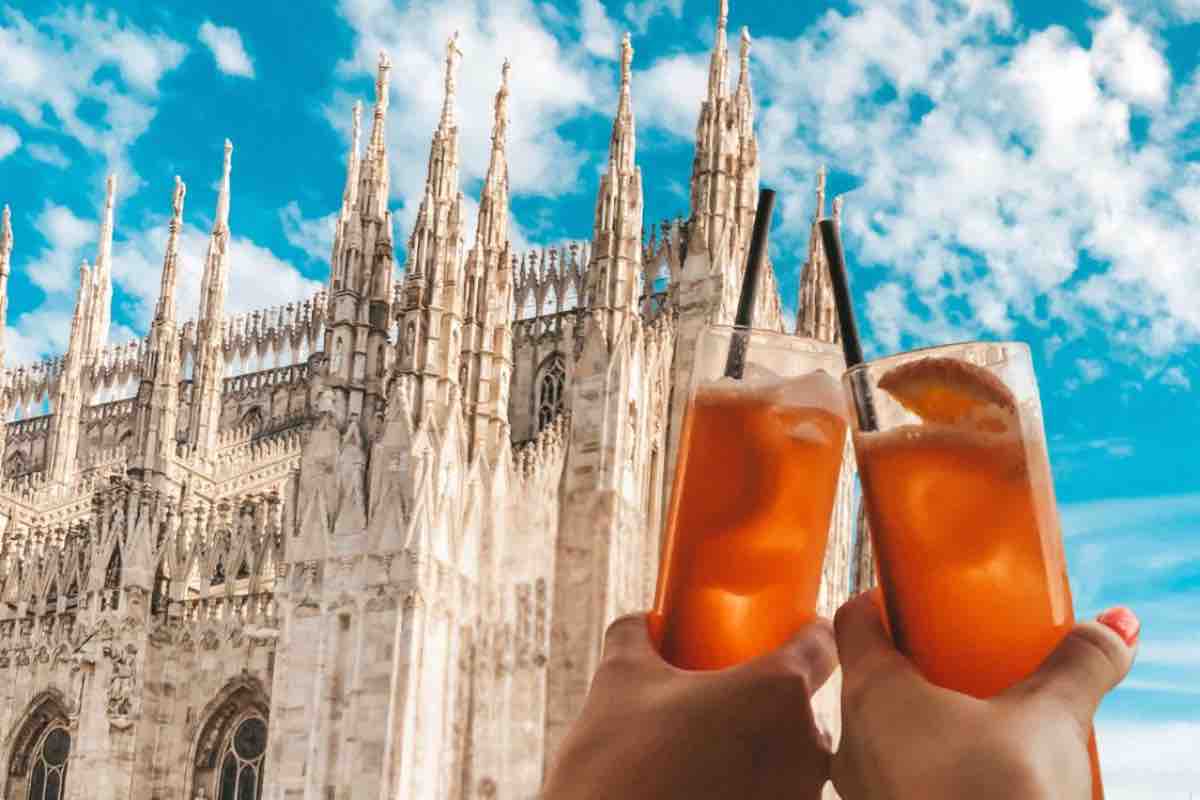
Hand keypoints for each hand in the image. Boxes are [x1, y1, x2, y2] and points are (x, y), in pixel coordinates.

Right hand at [542, 612, 837, 799]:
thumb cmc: (617, 762)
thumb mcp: (619, 678)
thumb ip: (638, 635)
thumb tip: (645, 621)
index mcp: (778, 691)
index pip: (819, 646)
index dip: (802, 635)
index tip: (778, 636)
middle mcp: (805, 745)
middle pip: (799, 708)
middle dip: (764, 705)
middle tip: (717, 708)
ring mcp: (799, 798)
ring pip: (788, 760)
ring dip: (756, 754)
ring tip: (702, 757)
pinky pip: (774, 798)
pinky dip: (749, 792)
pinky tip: (706, 788)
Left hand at [832, 589, 1137, 799]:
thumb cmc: (999, 793)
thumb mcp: (1049, 720)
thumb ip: (1078, 665)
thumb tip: (1116, 625)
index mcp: (873, 691)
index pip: (852, 622)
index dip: (878, 602)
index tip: (909, 596)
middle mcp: (851, 740)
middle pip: (867, 681)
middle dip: (911, 666)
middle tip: (958, 656)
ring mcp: (862, 790)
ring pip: (878, 737)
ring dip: (918, 724)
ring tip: (973, 721)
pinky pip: (895, 781)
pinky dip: (925, 768)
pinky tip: (972, 775)